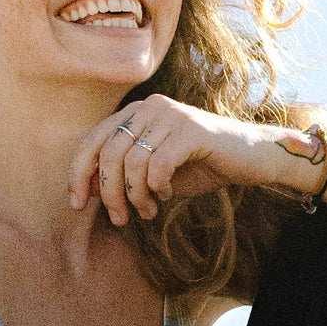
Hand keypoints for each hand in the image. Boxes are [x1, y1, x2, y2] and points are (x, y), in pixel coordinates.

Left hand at [67, 94, 274, 225]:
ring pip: (132, 162)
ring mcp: (171, 115)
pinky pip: (159, 165)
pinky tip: (167, 194)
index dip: (78, 173)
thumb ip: (121, 176)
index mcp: (136, 112)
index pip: (93, 140)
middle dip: (108, 193)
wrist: (250, 158)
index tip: (76, 203)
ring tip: (149, 211)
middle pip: (109, 153)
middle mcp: (150, 107)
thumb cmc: (199, 165)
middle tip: (119, 219)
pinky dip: (158, 187)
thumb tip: (85, 190)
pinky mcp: (192, 130)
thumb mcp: (153, 174)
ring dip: (136, 196)